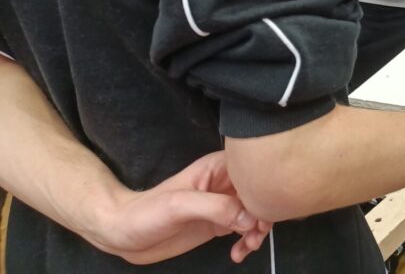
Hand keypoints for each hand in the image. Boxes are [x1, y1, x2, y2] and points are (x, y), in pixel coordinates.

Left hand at [91, 152, 270, 264]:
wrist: (123, 234)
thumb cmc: (146, 212)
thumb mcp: (180, 206)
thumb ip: (217, 208)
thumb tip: (251, 218)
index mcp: (218, 168)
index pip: (254, 172)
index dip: (264, 191)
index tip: (262, 213)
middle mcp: (225, 184)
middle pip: (259, 195)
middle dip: (263, 216)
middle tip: (255, 235)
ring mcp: (223, 205)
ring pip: (255, 214)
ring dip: (257, 232)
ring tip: (246, 247)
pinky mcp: (219, 224)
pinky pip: (244, 230)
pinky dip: (246, 242)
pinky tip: (238, 253)